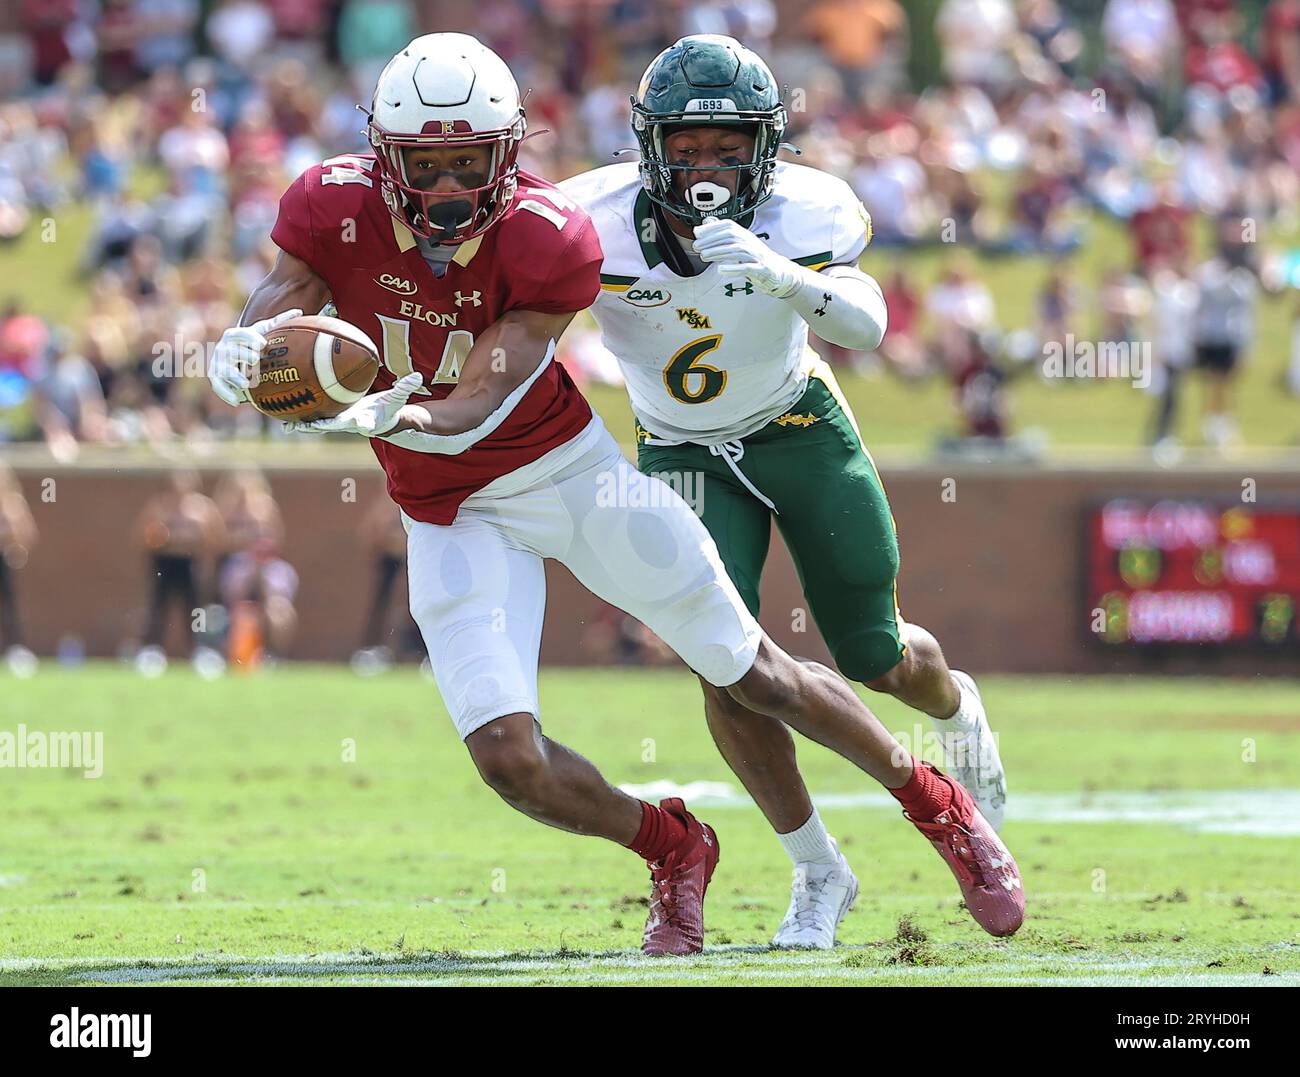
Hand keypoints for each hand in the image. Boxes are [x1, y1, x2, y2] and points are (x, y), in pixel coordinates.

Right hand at [207, 308, 302, 406]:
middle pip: (231, 351)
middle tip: (256, 360)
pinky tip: (236, 402)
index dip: (249, 337)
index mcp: (234, 335)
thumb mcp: (264, 331)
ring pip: (223, 369)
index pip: (239, 333)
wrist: (236, 356)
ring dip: (233, 376)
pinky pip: (218, 385)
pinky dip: (225, 394)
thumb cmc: (253, 343)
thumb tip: (300, 311)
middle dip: (242, 355)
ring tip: (246, 384)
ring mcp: (218, 363)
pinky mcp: (216, 377)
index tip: (263, 344)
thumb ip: (279, 322)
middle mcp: (223, 348)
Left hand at [285, 373, 424, 436]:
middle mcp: (347, 423)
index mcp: (362, 419)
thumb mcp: (398, 398)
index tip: (338, 424)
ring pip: (318, 424)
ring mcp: (337, 422)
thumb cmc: (389, 409)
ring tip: (285, 425)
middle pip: (329, 427)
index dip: (347, 424)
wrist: (382, 419)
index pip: (356, 422)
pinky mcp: (332, 417)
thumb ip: (404, 388)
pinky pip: (316, 414)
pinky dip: (304, 412)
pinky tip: (288, 408)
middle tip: (300, 427)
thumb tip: (417, 376)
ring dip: (303, 425)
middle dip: (315, 428)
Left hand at [692, 217, 797, 297]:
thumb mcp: (739, 244)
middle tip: (697, 246)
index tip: (697, 233)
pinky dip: (733, 268)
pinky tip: (721, 270)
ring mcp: (757, 255)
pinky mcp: (761, 269)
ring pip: (737, 251)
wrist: (777, 271)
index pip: (728, 225)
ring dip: (718, 252)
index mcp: (744, 235)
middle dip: (712, 240)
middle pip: (731, 237)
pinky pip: (747, 268)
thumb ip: (722, 235)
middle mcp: (751, 242)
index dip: (712, 228)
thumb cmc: (755, 258)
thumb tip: (704, 225)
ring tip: (704, 256)